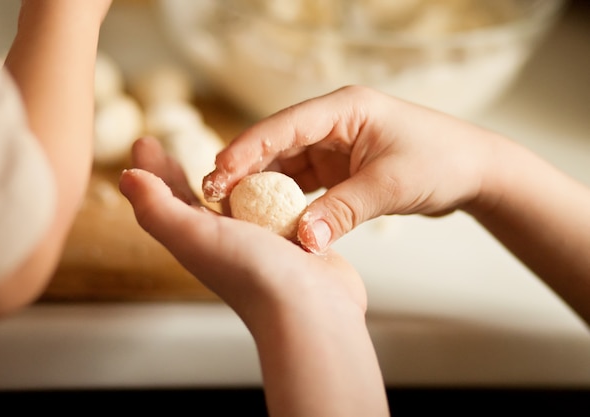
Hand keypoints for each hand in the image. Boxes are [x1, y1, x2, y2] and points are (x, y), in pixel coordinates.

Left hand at [119, 136, 388, 416]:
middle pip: (194, 200)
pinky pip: (271, 208)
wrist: (311, 309)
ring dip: (224, 180)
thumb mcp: (195, 237)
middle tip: (169, 148)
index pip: (165, 199)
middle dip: (179, 174)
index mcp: (196, 240)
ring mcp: (257, 241)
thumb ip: (157, 209)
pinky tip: (271, 180)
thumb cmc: (253, 275)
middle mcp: (223, 242)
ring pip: (234, 202)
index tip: (145, 142)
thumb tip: (126, 178)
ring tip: (219, 159)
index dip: (153, 171)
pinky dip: (265, 190)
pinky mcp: (289, 239)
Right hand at [202, 85, 502, 252]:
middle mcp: (334, 122)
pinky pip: (302, 182)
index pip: (284, 126)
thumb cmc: (441, 162)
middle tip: (213, 195)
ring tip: (231, 209)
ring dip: (261, 186)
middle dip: (244, 168)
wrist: (474, 171)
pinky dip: (285, 198)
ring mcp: (335, 144)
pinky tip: (267, 216)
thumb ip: (343, 211)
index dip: (247, 148)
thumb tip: (303, 240)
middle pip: (276, 143)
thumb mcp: (389, 186)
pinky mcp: (339, 166)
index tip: (218, 172)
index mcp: (345, 109)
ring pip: (285, 164)